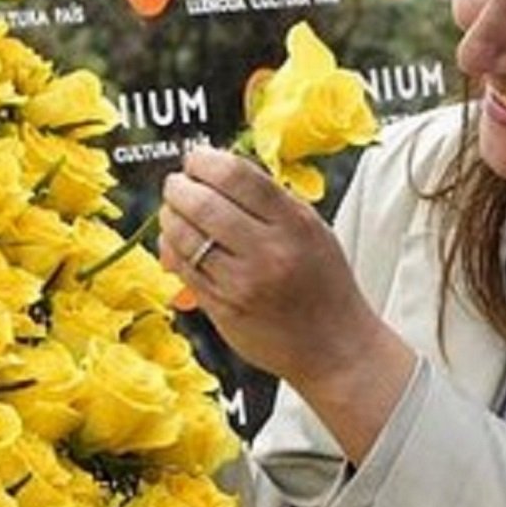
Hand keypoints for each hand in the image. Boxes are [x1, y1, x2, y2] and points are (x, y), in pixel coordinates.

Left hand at [159, 147, 414, 459]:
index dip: (205, 160)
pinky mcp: (223, 310)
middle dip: (178, 187)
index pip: (236, 175)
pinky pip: (184, 270)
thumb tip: (219, 170)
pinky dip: (172, 249)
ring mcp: (242, 284)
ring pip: (185, 237)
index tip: (195, 158)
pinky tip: (176, 243)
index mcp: (294, 223)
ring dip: (169, 217)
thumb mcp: (313, 229)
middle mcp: (269, 252)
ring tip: (173, 211)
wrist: (336, 347)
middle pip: (203, 203)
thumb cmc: (324, 284)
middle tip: (176, 184)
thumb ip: (272, 200)